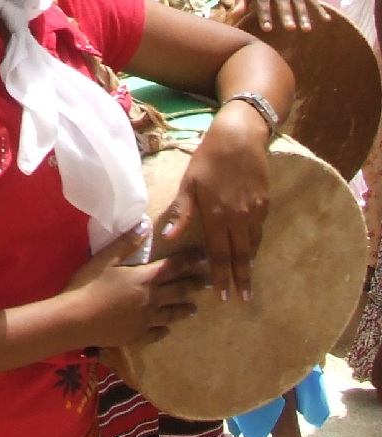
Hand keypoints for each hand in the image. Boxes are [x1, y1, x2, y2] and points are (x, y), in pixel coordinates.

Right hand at [63, 225, 204, 347]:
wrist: (75, 320)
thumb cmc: (88, 285)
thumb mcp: (105, 258)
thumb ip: (127, 242)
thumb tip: (146, 224)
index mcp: (144, 278)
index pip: (173, 266)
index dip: (190, 260)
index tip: (204, 256)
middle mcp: (151, 299)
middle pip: (179, 290)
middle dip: (196, 284)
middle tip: (211, 282)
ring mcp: (145, 320)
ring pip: (171, 314)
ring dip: (185, 309)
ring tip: (195, 309)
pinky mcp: (136, 336)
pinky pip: (156, 333)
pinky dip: (164, 330)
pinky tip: (167, 330)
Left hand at [160, 103, 269, 301]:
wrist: (240, 136)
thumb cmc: (208, 158)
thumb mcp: (190, 183)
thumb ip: (182, 212)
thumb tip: (170, 237)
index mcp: (217, 216)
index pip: (219, 255)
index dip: (221, 277)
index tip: (223, 297)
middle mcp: (238, 218)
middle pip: (241, 256)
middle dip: (241, 280)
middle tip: (244, 300)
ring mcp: (255, 211)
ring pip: (253, 244)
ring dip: (250, 263)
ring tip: (248, 280)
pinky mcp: (265, 202)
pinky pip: (260, 229)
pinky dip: (255, 242)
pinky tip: (251, 249)